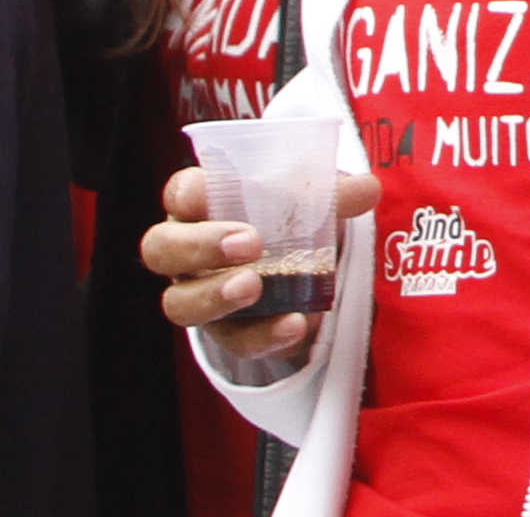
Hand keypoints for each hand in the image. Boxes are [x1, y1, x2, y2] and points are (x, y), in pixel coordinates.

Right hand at [144, 158, 375, 362]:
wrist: (302, 264)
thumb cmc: (291, 214)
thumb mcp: (313, 196)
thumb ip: (334, 191)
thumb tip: (366, 189)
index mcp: (202, 204)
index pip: (180, 192)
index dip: (190, 193)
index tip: (208, 193)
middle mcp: (187, 251)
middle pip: (162, 249)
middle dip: (200, 247)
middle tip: (248, 244)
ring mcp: (198, 294)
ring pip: (179, 303)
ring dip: (214, 296)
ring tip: (254, 288)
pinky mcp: (226, 332)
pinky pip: (233, 341)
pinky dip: (263, 335)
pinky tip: (296, 325)